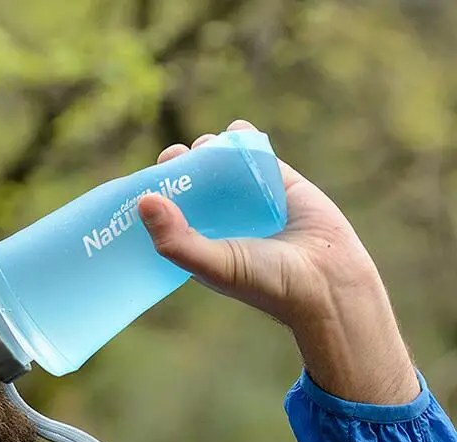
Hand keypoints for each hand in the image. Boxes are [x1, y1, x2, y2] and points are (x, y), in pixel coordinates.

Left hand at [138, 119, 419, 405]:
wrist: (326, 280)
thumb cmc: (264, 282)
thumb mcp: (213, 265)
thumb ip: (176, 240)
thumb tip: (144, 201)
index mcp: (200, 242)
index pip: (169, 212)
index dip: (156, 193)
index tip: (148, 180)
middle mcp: (221, 220)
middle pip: (191, 182)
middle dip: (179, 165)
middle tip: (175, 158)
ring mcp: (249, 198)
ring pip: (219, 163)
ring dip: (207, 148)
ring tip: (205, 148)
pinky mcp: (279, 181)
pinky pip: (255, 152)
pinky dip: (242, 135)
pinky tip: (234, 130)